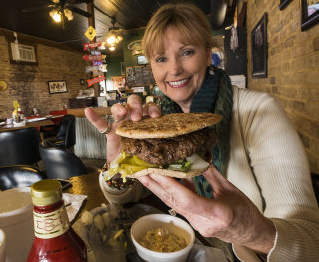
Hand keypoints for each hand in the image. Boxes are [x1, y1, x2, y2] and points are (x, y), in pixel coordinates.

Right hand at [85, 94, 160, 162]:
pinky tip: (88, 111)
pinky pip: (100, 123)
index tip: (155, 116)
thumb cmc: (137, 158)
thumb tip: (158, 174)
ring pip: (120, 107)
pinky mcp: (108, 131)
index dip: (153, 109)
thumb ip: (152, 165)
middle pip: (135, 103)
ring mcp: (120, 124)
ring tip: (123, 112)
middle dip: (137, 107)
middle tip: (137, 118)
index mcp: (145, 124)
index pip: (149, 110)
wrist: (124, 167)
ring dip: (122, 107)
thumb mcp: (146, 160)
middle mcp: (133, 121)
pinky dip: (94, 117)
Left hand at [137, 165, 275, 253]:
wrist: (252, 234)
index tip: (156, 172)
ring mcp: (197, 225)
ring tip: (143, 175)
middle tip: (139, 170)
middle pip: (174, 202)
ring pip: (173, 204)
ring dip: (158, 189)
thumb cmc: (246, 212)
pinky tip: (161, 181)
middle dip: (155, 185)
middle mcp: (203, 222)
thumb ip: (211, 174)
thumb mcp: (231, 189)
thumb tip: (196, 157)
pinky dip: (170, 192)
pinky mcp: (194, 223)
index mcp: (217, 214)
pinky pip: (179, 206)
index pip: (188, 199)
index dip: (171, 185)